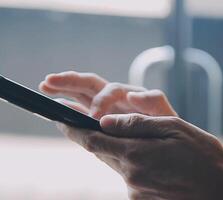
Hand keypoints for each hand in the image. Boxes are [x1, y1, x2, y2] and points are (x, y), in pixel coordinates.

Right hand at [39, 71, 176, 118]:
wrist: (168, 141)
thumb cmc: (167, 128)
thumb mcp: (166, 115)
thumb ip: (154, 103)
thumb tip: (133, 95)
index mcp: (129, 94)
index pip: (110, 90)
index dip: (100, 100)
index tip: (94, 117)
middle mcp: (115, 97)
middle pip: (91, 83)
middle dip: (71, 81)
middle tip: (50, 81)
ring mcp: (106, 107)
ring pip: (82, 93)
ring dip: (64, 88)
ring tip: (45, 85)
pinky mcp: (101, 118)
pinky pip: (81, 109)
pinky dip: (68, 106)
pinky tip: (55, 105)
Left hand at [56, 111, 222, 199]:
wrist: (222, 192)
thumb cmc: (203, 156)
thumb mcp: (174, 129)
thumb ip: (136, 124)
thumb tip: (105, 121)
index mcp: (135, 154)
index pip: (92, 140)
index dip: (72, 128)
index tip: (58, 116)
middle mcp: (130, 176)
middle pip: (102, 152)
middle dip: (94, 136)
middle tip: (95, 122)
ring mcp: (136, 191)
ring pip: (118, 164)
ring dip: (122, 151)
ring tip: (147, 146)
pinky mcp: (143, 199)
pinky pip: (131, 176)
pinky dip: (136, 165)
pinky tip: (158, 163)